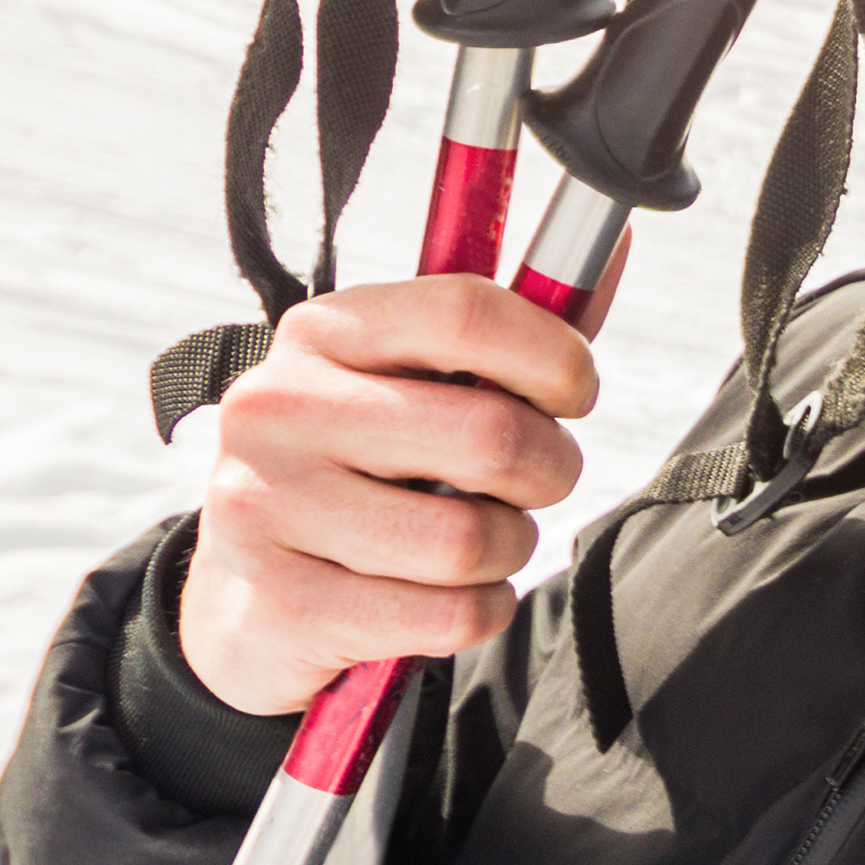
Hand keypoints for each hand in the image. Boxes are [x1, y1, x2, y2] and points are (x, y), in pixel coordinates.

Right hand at [180, 277, 596, 716]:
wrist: (252, 602)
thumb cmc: (361, 470)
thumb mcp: (410, 386)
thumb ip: (508, 332)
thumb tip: (611, 248)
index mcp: (320, 332)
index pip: (466, 313)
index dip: (554, 356)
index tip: (575, 392)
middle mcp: (278, 409)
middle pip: (489, 434)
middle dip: (549, 468)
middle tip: (535, 479)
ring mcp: (267, 508)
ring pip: (469, 539)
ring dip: (508, 548)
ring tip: (481, 540)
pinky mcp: (283, 606)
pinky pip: (449, 615)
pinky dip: (479, 611)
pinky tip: (449, 596)